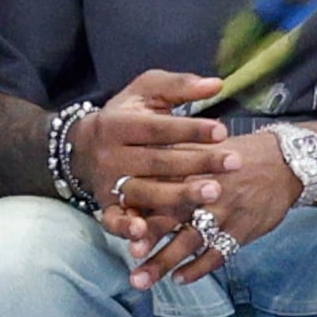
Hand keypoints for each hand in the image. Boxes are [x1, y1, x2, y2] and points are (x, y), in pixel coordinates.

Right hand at [76, 70, 241, 242]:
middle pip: (158, 161)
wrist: (81, 146)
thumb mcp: (146, 92)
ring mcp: (109, 183)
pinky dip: (125, 229)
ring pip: (145, 192)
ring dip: (178, 195)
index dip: (190, 130)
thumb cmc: (127, 115)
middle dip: (197, 162)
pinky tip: (143, 232)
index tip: (223, 132)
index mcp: (120, 124)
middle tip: (234, 162)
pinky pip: (114, 220)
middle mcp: (111, 155)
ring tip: (213, 192)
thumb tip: (217, 84)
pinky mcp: (106, 207)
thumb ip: (179, 86)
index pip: (159, 128)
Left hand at [128, 130, 300, 288]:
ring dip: (164, 262)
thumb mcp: (205, 149)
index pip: (159, 190)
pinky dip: (198, 268)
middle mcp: (206, 191)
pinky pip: (217, 253)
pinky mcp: (242, 229)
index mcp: (193, 170)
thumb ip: (173, 162)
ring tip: (141, 280)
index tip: (119, 225)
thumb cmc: (237, 156)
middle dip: (148, 240)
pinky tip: (180, 279)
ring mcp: (225, 212)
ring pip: (189, 241)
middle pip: (169, 218)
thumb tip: (136, 174)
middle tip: (127, 259)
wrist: (285, 163)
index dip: (138, 208)